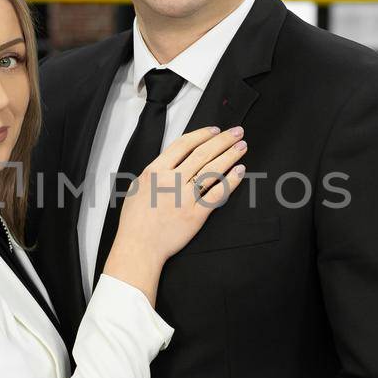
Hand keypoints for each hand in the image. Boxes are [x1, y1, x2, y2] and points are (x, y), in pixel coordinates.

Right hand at [114, 123, 247, 263]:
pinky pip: (217, 194)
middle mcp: (171, 181)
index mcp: (155, 171)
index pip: (183, 144)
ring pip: (212, 170)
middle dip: (223, 140)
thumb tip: (173, 161)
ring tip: (242, 147)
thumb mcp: (138, 187)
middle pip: (202, 153)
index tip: (215, 130)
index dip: (202, 134)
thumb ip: (156, 172)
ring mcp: (184, 197)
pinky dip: (230, 181)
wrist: (139, 247)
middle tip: (237, 132)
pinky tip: (240, 171)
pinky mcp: (196, 214)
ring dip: (230, 155)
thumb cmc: (135, 221)